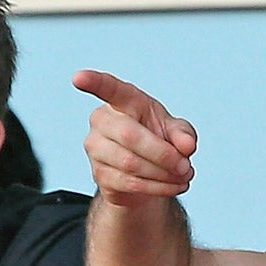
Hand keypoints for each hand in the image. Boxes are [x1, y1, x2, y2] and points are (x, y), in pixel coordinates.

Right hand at [74, 69, 198, 203]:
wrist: (150, 175)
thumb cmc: (160, 141)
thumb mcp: (177, 132)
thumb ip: (184, 133)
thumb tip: (187, 145)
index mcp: (122, 102)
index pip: (108, 88)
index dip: (94, 82)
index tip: (79, 78)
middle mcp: (102, 121)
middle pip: (130, 136)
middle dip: (163, 154)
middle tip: (185, 166)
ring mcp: (96, 148)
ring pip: (131, 164)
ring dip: (164, 175)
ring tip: (183, 177)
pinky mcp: (100, 174)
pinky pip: (131, 183)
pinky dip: (158, 188)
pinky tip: (172, 186)